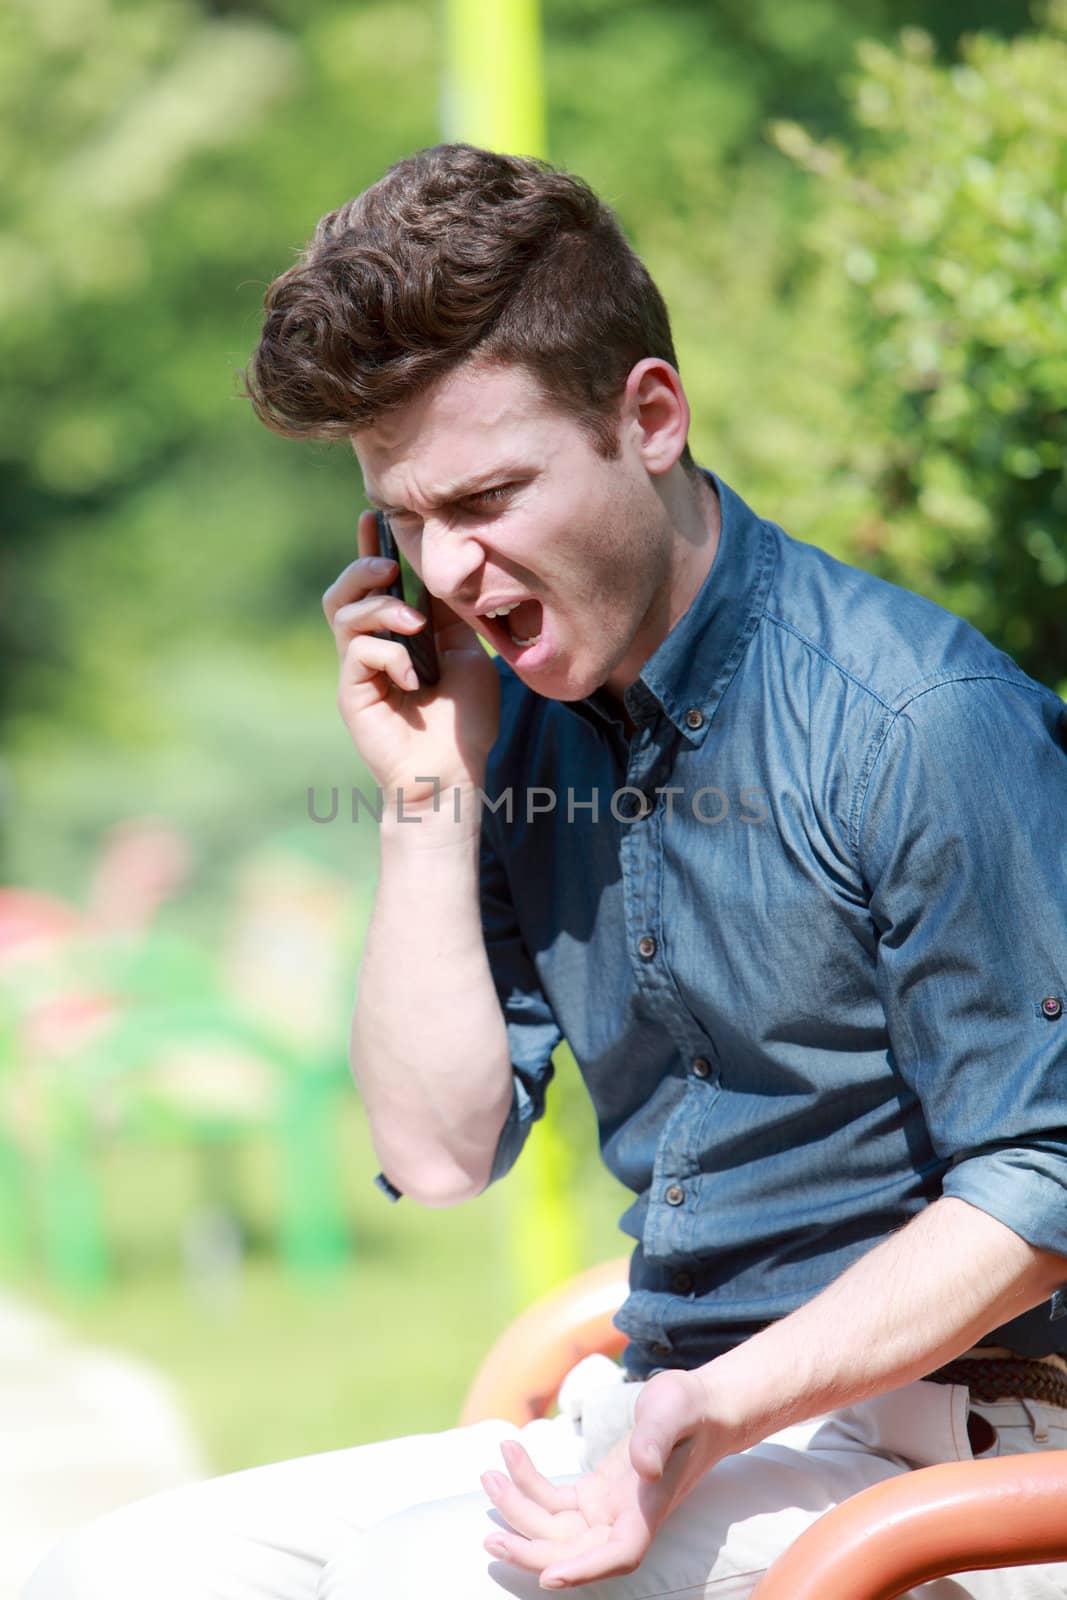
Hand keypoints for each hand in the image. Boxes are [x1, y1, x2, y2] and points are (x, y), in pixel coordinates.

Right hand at [322, 510, 499, 805]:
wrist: (455, 774)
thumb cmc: (465, 722)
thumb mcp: (469, 655)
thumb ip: (451, 617)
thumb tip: (445, 572)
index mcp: (399, 634)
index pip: (377, 583)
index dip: (371, 547)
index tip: (374, 515)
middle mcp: (373, 647)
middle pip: (344, 592)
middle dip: (362, 567)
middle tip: (387, 565)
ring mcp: (359, 670)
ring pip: (344, 615)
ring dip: (381, 608)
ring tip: (413, 623)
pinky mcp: (353, 694)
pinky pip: (358, 654)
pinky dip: (389, 656)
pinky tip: (416, 680)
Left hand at [481, 1369, 725, 1588]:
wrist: (698, 1406)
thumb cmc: (689, 1407)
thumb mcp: (674, 1409)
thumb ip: (656, 1438)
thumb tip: (643, 1467)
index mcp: (648, 1511)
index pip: (619, 1556)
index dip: (584, 1570)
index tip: (549, 1578)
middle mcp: (624, 1520)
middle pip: (573, 1552)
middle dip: (530, 1549)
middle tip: (489, 1540)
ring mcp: (607, 1510)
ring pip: (555, 1527)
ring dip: (518, 1507)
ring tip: (488, 1476)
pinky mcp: (595, 1494)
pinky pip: (554, 1500)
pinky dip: (528, 1481)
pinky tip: (509, 1454)